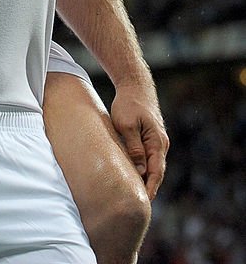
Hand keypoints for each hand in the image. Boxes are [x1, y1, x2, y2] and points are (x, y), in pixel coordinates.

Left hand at [109, 78, 168, 198]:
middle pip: (156, 171)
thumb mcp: (126, 126)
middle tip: (138, 203)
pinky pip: (149, 156)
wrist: (135, 85)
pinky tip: (135, 174)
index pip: (155, 172)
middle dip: (149, 187)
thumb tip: (140, 170)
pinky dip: (143, 167)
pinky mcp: (151, 136)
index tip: (143, 202)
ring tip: (135, 193)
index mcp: (157, 142)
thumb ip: (134, 148)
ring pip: (152, 164)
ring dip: (146, 178)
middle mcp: (161, 143)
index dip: (150, 188)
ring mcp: (157, 140)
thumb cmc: (128, 104)